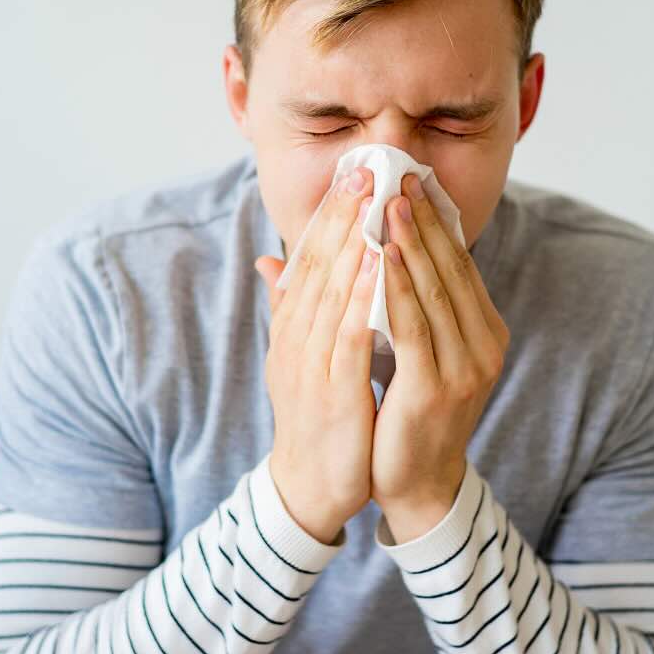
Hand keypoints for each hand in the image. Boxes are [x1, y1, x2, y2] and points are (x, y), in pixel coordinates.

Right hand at [254, 167, 380, 543]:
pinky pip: (349, 336)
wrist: (308, 484)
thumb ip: (287, 308)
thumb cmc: (311, 415)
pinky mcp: (333, 391)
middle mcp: (294, 339)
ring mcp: (310, 364)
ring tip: (374, 203)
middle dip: (341, 216)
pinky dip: (364, 298)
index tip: (350, 175)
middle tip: (363, 170)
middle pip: (317, 267)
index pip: (307, 260)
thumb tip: (269, 261)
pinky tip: (384, 267)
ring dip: (353, 245)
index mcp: (290, 328)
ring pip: (332, 293)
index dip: (328, 216)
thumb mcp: (295, 355)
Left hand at [371, 173, 510, 543]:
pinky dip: (397, 287)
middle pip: (451, 269)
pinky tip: (380, 256)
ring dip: (410, 244)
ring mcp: (466, 368)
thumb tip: (382, 251)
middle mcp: (484, 345)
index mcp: (483, 332)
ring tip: (388, 203)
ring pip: (434, 291)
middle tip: (399, 176)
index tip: (411, 180)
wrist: (414, 483)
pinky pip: (414, 327)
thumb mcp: (412, 351)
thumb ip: (405, 302)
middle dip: (423, 220)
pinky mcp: (437, 387)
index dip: (436, 221)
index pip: (458, 265)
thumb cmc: (408, 413)